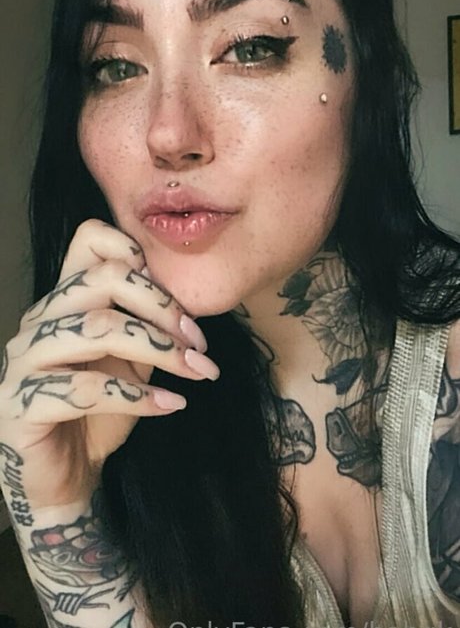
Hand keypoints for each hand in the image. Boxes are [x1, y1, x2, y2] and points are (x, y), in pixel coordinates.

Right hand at [0, 219, 218, 518]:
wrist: (67, 476)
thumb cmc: (99, 413)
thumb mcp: (130, 362)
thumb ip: (147, 326)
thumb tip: (193, 302)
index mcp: (64, 301)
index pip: (87, 241)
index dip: (132, 248)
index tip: (176, 291)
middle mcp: (38, 321)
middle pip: (102, 281)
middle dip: (162, 306)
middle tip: (199, 341)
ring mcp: (24, 361)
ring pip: (98, 329)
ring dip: (159, 349)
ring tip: (195, 371)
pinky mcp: (21, 403)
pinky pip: (85, 389)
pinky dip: (137, 397)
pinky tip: (170, 405)